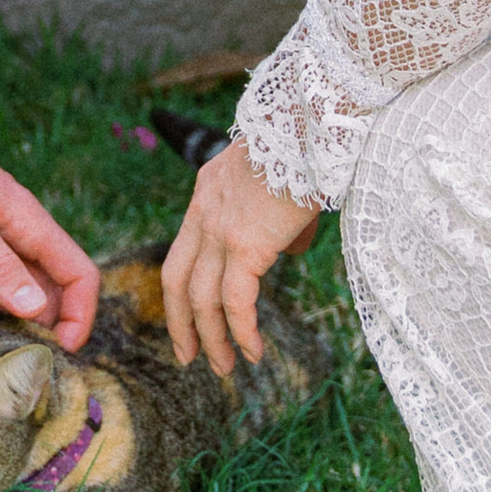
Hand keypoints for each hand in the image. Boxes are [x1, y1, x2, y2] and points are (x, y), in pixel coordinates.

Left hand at [0, 75, 99, 349]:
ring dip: (0, 325)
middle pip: (44, 291)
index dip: (79, 316)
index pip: (77, 275)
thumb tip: (35, 310)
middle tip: (17, 370)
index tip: (59, 354)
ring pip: (4, 294)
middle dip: (40, 331)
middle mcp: (9, 235)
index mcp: (27, 223)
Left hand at [163, 141, 317, 376]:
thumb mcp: (280, 179)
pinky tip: (252, 352)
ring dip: (211, 339)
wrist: (312, 124)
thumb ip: (276, 218)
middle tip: (189, 356)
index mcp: (208, 192)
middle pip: (178, 279)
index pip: (184, 250)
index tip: (189, 317)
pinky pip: (234, 301)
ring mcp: (220, 228)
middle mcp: (204, 211)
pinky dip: (241, 332)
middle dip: (181, 323)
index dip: (183, 288)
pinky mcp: (244, 244)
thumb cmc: (309, 146)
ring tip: (225, 367)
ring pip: (201, 298)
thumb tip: (288, 251)